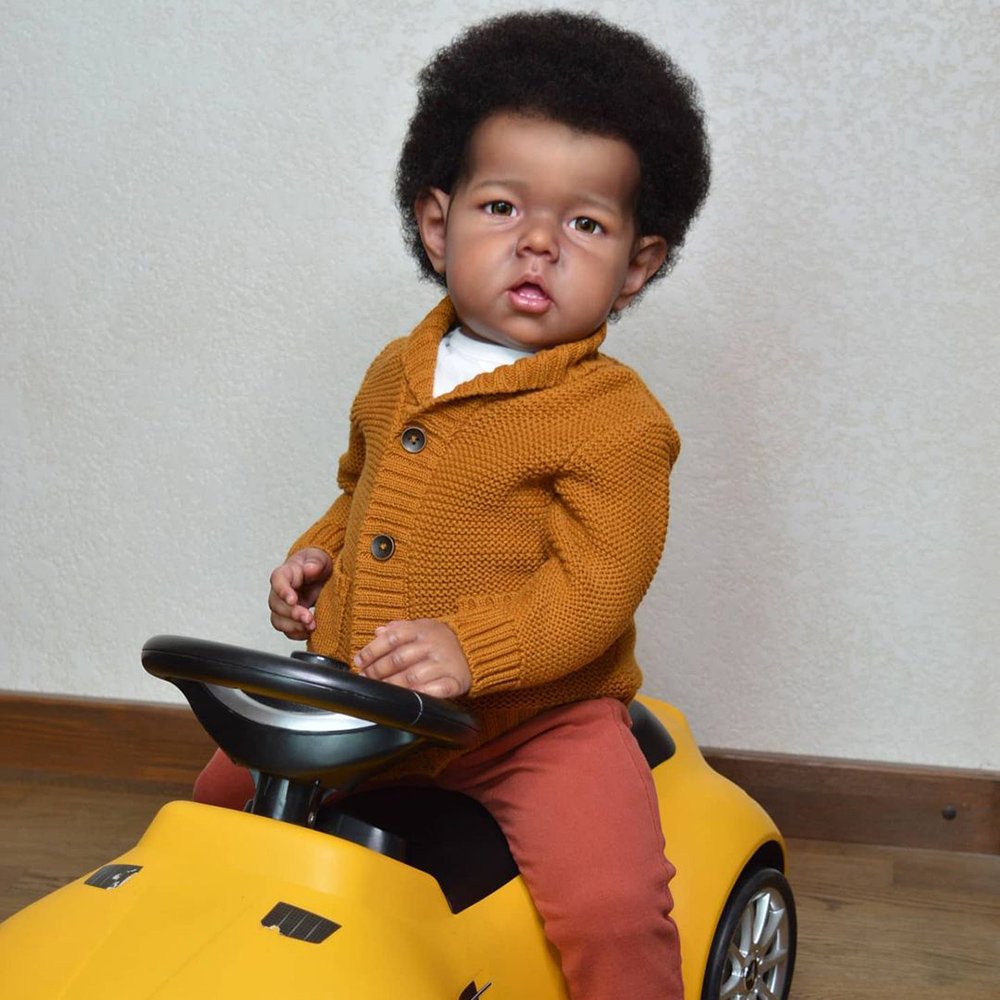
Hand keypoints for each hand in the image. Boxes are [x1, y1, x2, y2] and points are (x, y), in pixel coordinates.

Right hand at [268, 547, 331, 638]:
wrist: (320, 574)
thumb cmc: (317, 563)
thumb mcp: (320, 558)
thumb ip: (316, 562)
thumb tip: (310, 569)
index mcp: (286, 573)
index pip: (277, 581)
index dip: (283, 591)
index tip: (293, 600)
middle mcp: (281, 591)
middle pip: (276, 605)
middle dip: (292, 614)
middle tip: (308, 618)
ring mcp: (284, 606)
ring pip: (278, 620)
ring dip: (293, 627)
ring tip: (310, 627)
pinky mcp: (291, 618)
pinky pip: (287, 630)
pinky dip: (298, 634)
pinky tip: (309, 632)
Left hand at [354, 619, 471, 698]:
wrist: (475, 647)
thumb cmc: (442, 639)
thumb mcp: (422, 627)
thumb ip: (399, 629)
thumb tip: (377, 632)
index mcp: (422, 630)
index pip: (391, 638)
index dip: (372, 651)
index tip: (360, 662)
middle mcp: (432, 645)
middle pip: (398, 659)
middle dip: (377, 672)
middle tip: (367, 679)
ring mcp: (444, 663)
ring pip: (412, 677)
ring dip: (393, 686)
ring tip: (381, 690)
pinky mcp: (455, 680)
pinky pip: (438, 690)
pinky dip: (423, 695)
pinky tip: (410, 698)